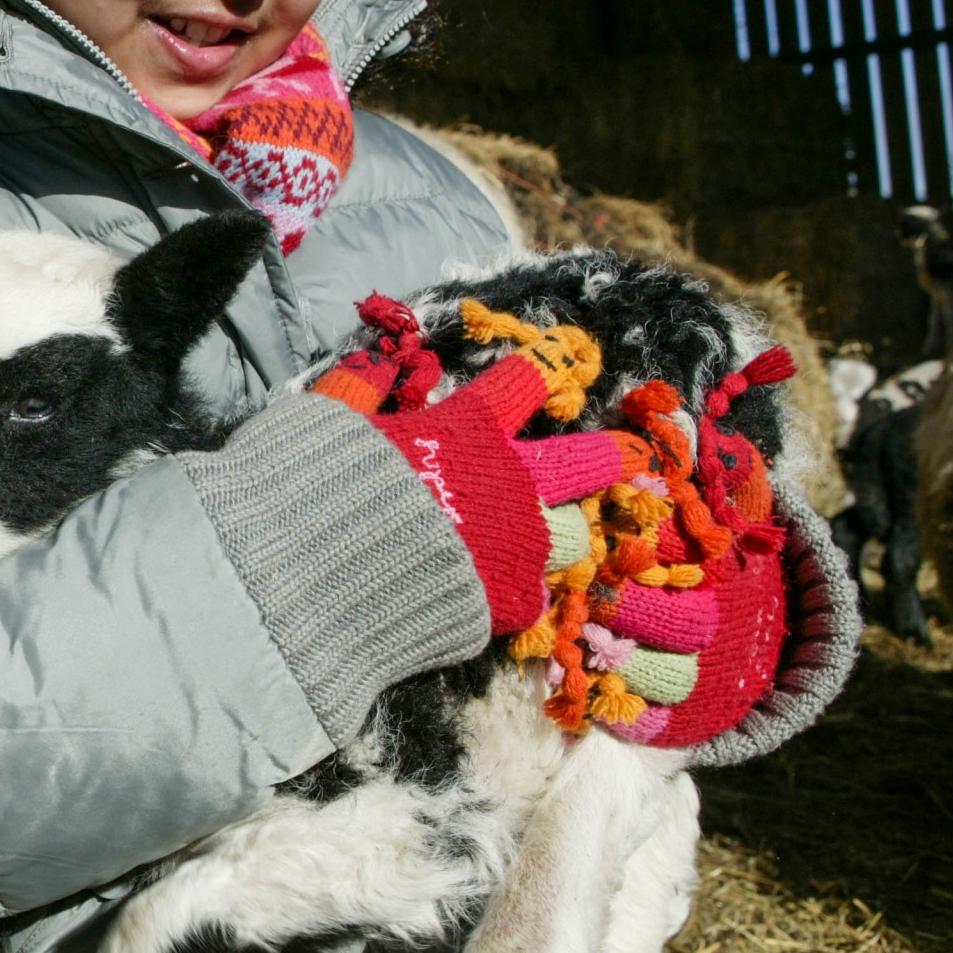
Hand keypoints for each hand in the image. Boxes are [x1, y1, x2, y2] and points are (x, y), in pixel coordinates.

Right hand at [332, 353, 627, 635]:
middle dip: (617, 454)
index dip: (551, 361)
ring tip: (545, 542)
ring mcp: (518, 544)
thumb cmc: (318, 489)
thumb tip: (375, 361)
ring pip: (574, 535)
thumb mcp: (325, 421)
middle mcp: (509, 481)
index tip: (569, 351)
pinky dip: (514, 593)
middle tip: (636, 455)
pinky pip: (533, 595)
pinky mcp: (509, 600)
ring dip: (558, 534)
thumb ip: (357, 387)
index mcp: (470, 429)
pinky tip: (492, 595)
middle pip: (587, 459)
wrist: (316, 580)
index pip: (527, 378)